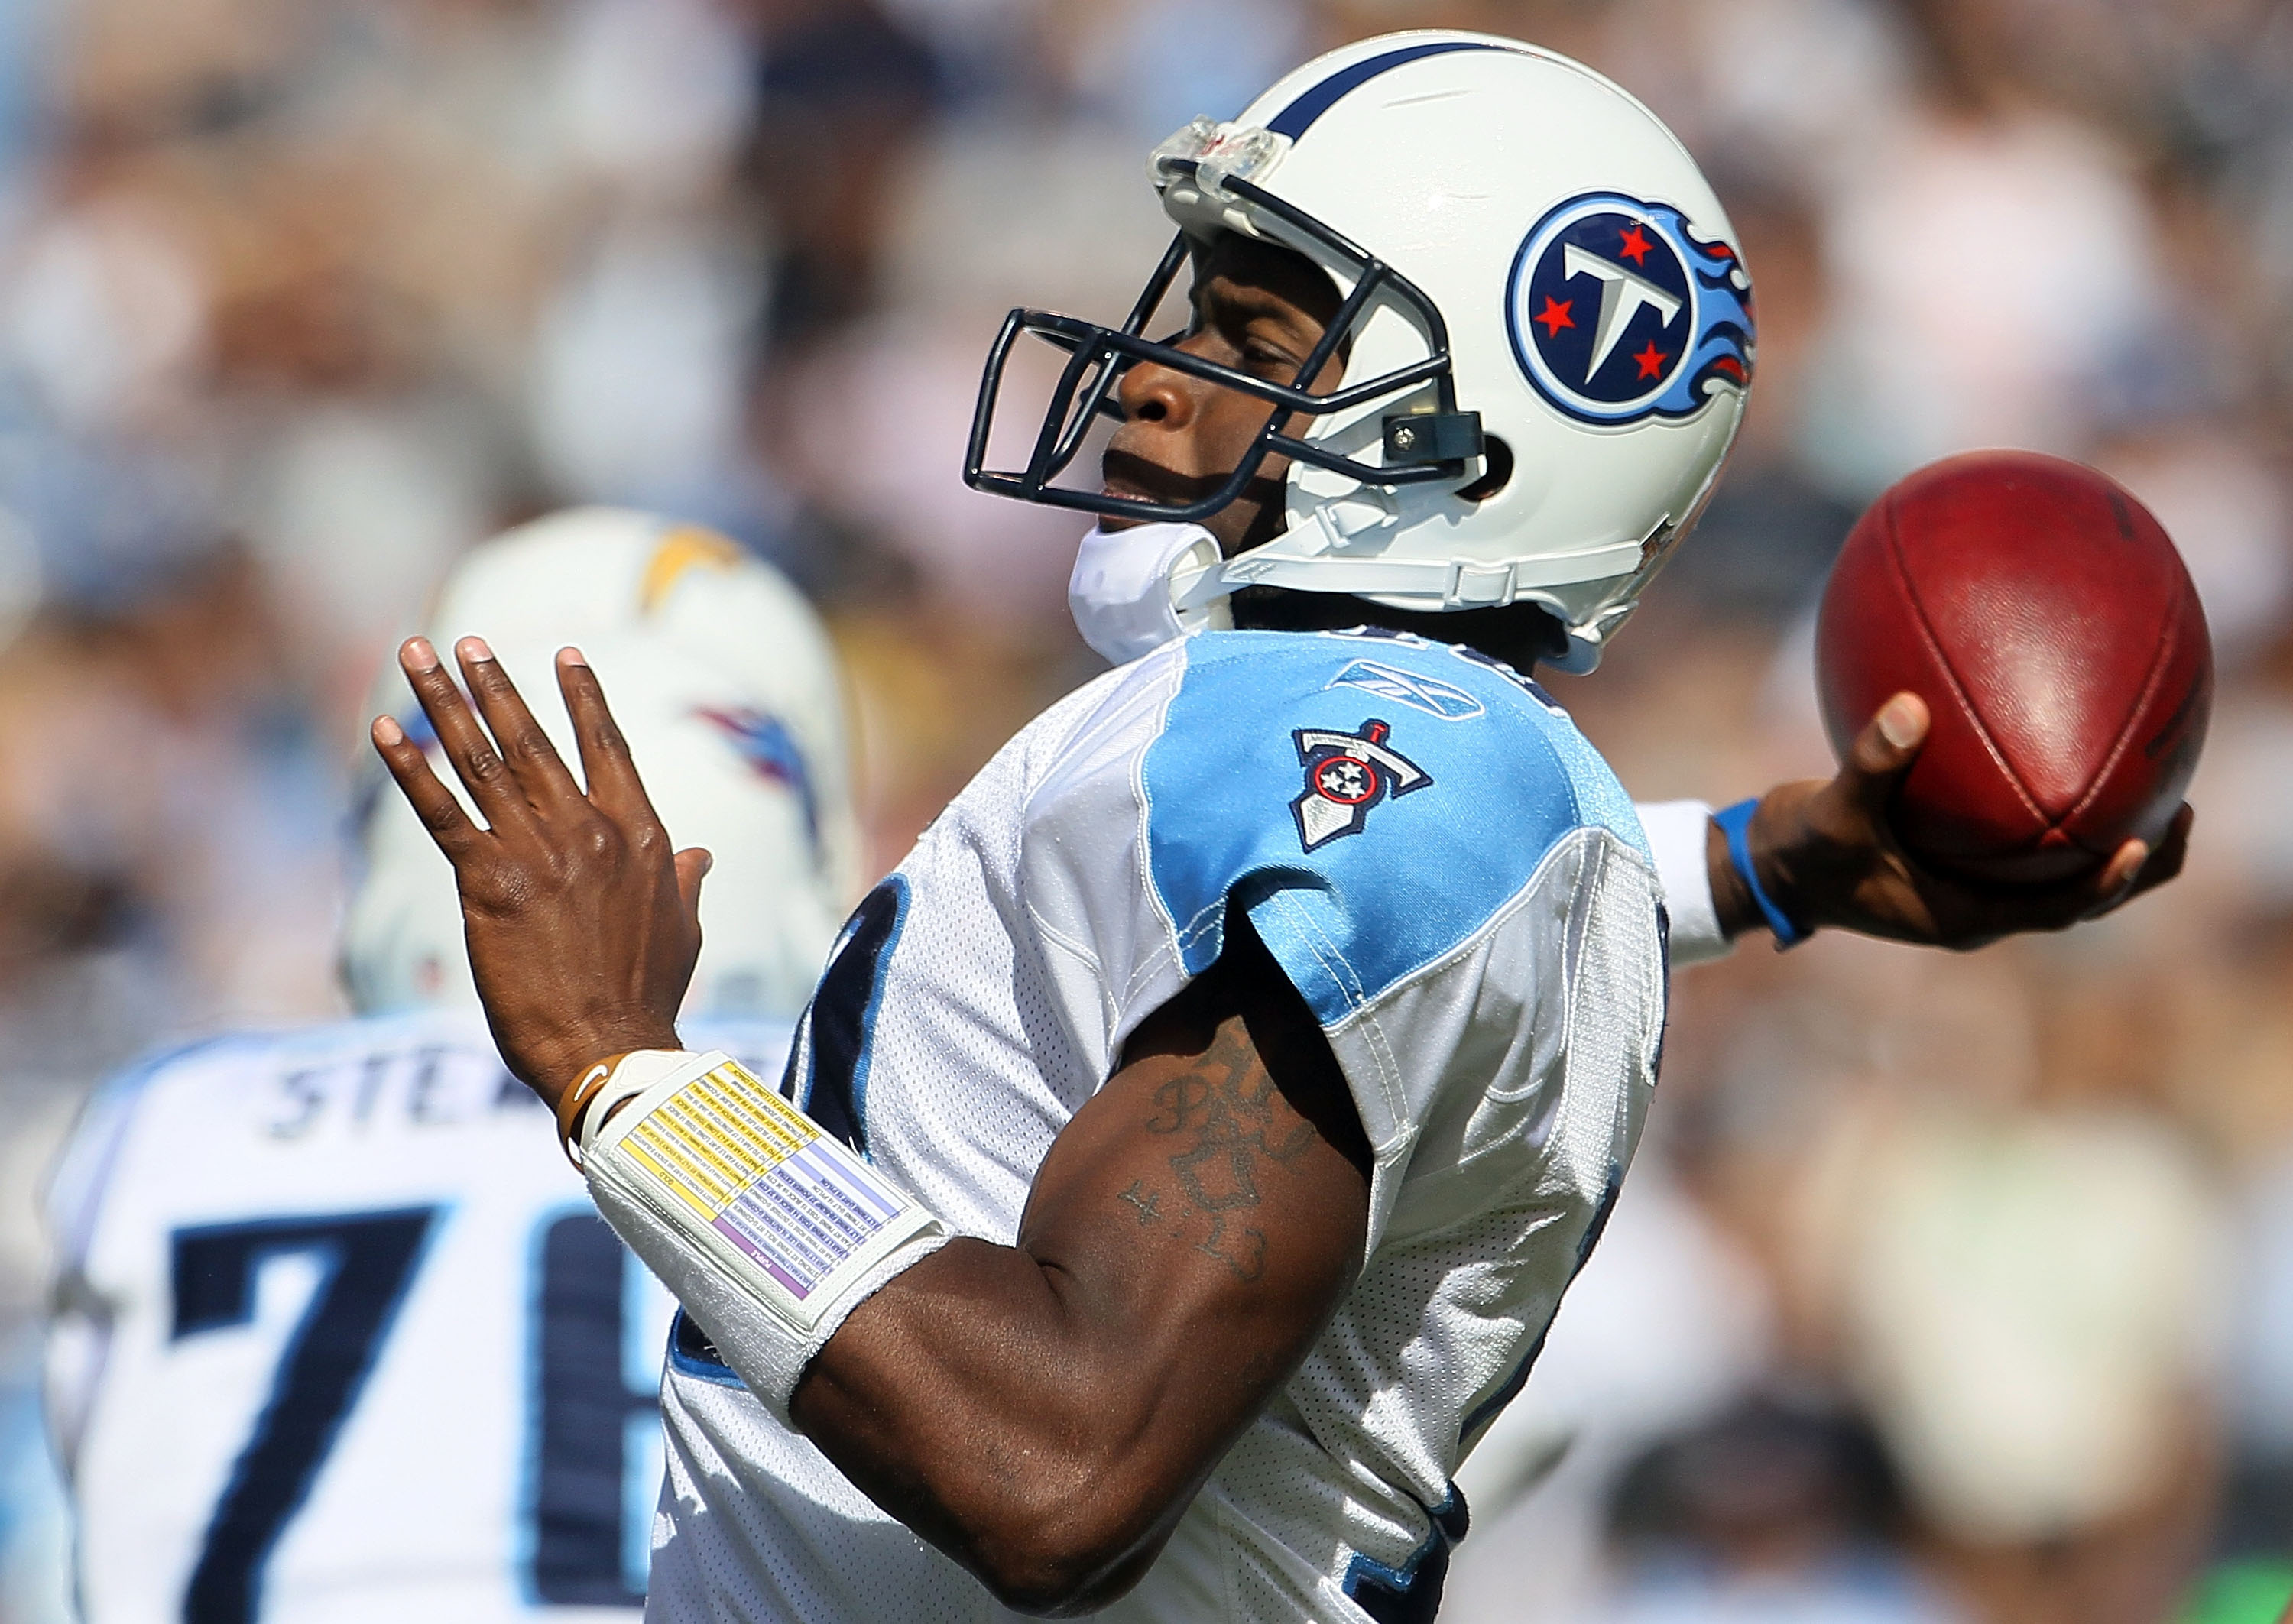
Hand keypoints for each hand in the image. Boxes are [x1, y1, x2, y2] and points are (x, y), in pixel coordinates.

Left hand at [370, 636, 708, 1106]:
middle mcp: (590, 829)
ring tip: (418, 656)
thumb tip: (702, 856)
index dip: (583, 698)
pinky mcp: (488, 881)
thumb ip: (684, 882)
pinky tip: (383, 730)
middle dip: (495, 683)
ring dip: (445, 702)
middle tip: (466, 642)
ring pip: (483, 759)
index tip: (564, 654)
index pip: (607, 746)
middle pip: (533, 739)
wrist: (612, 1046)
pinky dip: (410, 767)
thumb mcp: (683, 930)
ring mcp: (539, 850)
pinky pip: (441, 811)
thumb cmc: (649, 997)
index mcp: (642, 834)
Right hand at [1718, 692, 2191, 950]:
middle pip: (2079, 900)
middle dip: (2136, 866)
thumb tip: (1913, 707)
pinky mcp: (1961, 870)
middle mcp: (1978, 910)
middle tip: (2183, 813)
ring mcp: (1972, 892)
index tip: (2144, 842)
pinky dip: (2062, 825)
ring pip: (2060, 880)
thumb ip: (1873, 763)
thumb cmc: (1805, 850)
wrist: (1775, 868)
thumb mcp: (1834, 810)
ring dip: (2109, 847)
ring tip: (2155, 795)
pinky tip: (2075, 771)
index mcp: (1960, 917)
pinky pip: (2029, 855)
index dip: (2105, 883)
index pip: (2056, 910)